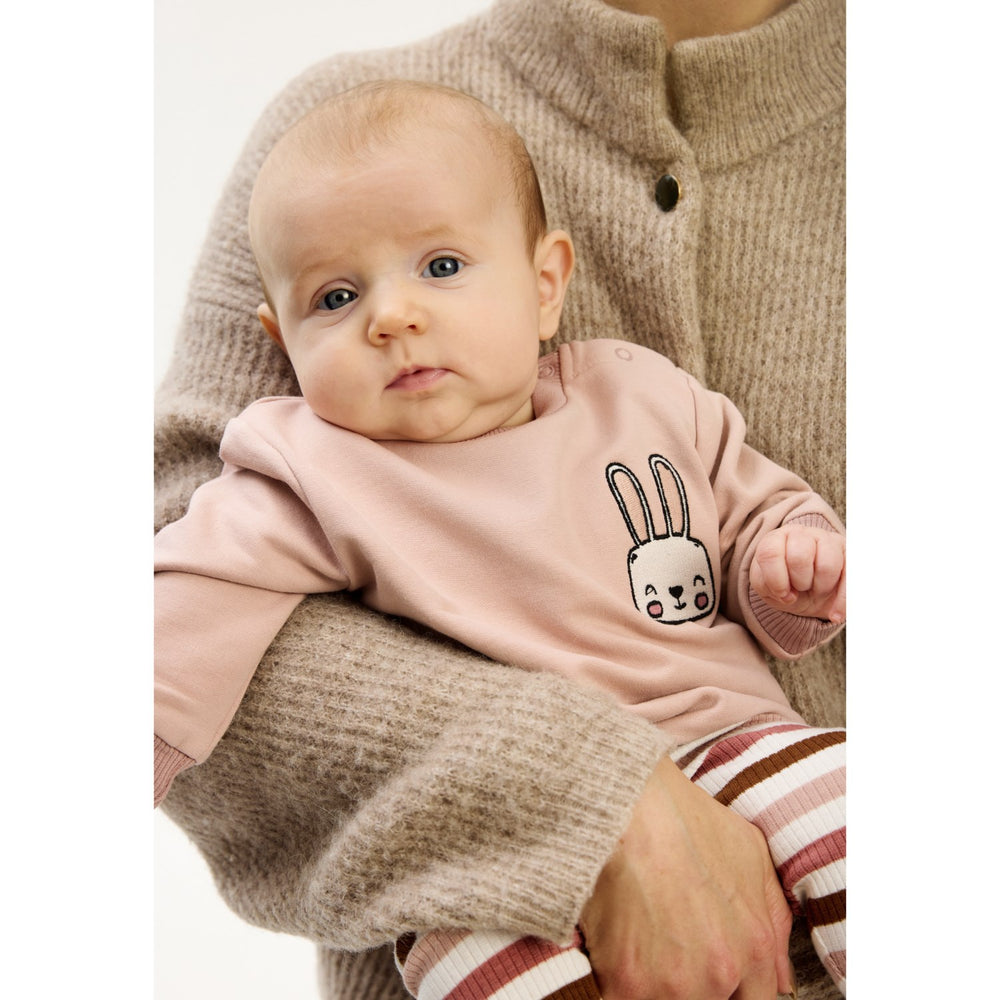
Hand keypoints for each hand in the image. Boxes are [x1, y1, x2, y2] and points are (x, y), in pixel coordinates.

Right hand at [579, 755, 794, 999]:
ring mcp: (672, 984)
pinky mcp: (626, 985)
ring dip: (655, 986)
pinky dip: (620, 983)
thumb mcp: (750, 855)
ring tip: (641, 943)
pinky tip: (615, 947)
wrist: (628, 804)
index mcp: (754, 948)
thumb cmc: (684, 820)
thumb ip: (774, 922)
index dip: (731, 990)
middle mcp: (719, 974)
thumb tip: (781, 980)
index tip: (711, 976)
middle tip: (670, 951)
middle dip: (693, 985)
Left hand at [749, 524, 845, 623]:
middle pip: (799, 557)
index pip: (770, 553)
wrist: (809, 592)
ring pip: (827, 565)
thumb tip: (789, 595)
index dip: (776, 580)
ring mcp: (828, 541)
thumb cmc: (785, 585)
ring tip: (817, 589)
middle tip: (802, 588)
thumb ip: (767, 586)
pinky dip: (843, 601)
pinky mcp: (851, 554)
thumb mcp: (766, 587)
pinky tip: (835, 615)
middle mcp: (802, 534)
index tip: (782, 594)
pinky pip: (852, 576)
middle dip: (800, 582)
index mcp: (776, 539)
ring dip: (821, 587)